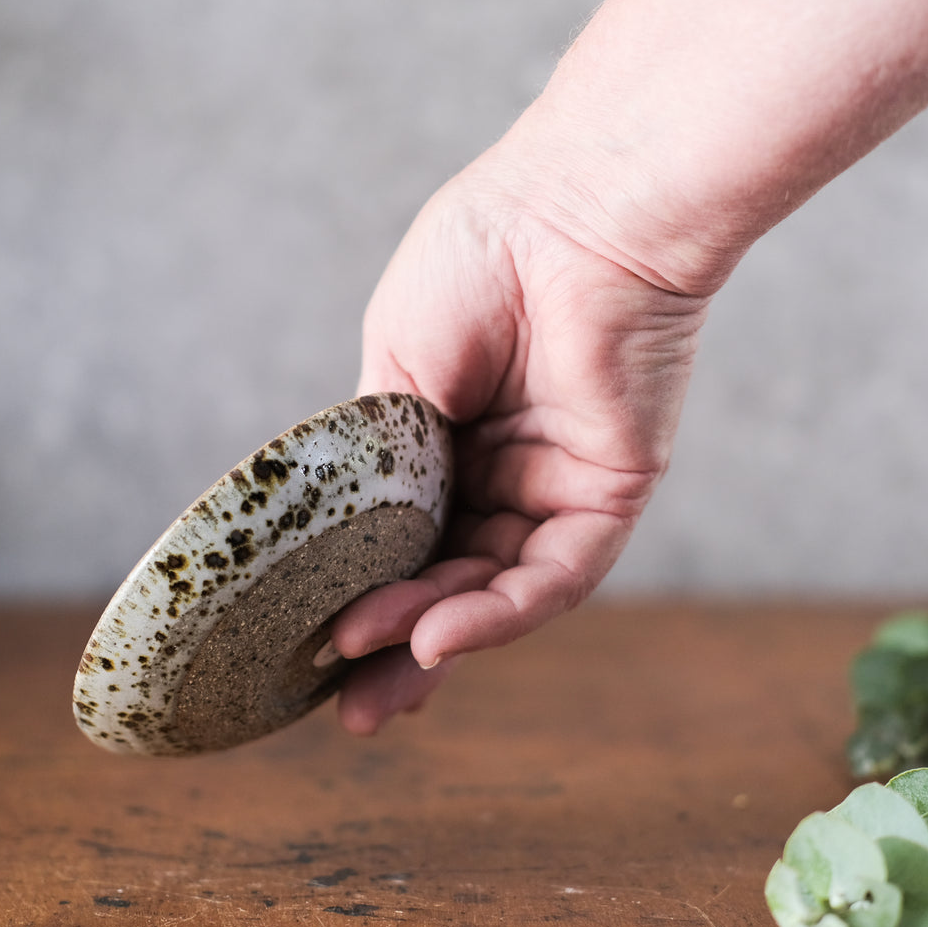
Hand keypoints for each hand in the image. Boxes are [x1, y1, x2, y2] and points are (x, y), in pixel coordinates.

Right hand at [332, 140, 710, 733]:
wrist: (567, 215)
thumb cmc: (476, 266)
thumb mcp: (393, 377)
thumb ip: (379, 460)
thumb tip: (350, 543)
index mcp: (449, 441)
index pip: (407, 540)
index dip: (368, 597)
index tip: (318, 650)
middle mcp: (504, 473)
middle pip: (450, 581)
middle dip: (399, 648)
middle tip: (348, 711)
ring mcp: (556, 487)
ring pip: (496, 590)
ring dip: (434, 638)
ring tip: (371, 685)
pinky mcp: (609, 493)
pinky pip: (556, 573)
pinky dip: (498, 613)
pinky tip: (439, 641)